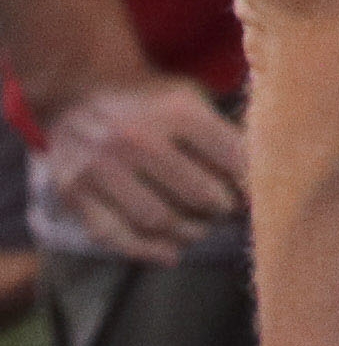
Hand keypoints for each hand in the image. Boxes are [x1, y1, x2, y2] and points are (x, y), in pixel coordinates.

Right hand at [40, 73, 243, 262]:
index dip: (248, 181)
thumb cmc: (150, 101)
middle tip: (227, 213)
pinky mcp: (74, 193)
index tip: (254, 194)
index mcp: (176, 111)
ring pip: (157, 219)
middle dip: (220, 209)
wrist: (81, 91)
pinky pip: (114, 235)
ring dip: (188, 232)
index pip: (228, 155)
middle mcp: (137, 139)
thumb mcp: (189, 98)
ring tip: (201, 229)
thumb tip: (257, 176)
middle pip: (195, 192)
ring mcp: (101, 168)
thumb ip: (221, 132)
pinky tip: (170, 253)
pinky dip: (146, 251)